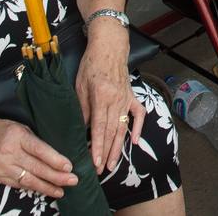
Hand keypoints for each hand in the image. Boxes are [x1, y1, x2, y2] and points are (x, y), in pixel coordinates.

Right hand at [0, 114, 77, 198]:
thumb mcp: (18, 127)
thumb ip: (33, 141)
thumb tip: (54, 154)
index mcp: (17, 136)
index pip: (40, 150)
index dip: (55, 160)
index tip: (69, 166)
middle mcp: (9, 152)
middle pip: (36, 168)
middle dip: (56, 176)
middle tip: (73, 180)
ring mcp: (0, 167)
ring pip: (28, 180)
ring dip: (46, 187)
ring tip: (61, 191)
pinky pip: (16, 185)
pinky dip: (31, 188)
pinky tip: (43, 190)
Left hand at [75, 24, 143, 172]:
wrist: (109, 46)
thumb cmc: (91, 64)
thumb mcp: (79, 85)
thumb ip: (82, 108)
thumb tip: (80, 129)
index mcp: (101, 96)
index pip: (99, 128)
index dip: (97, 147)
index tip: (95, 163)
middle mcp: (116, 100)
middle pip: (112, 132)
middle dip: (107, 153)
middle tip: (101, 171)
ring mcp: (126, 98)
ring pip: (123, 128)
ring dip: (118, 148)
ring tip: (114, 164)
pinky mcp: (132, 96)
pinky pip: (138, 114)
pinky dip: (138, 128)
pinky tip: (135, 141)